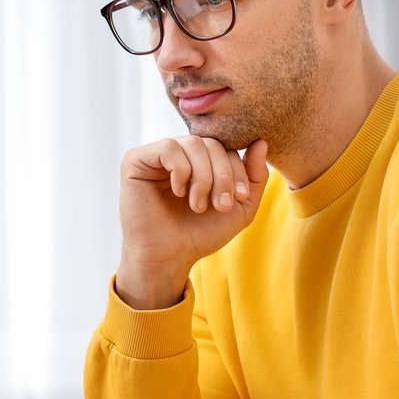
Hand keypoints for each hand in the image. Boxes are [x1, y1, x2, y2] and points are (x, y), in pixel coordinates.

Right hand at [116, 136, 268, 308]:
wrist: (169, 257)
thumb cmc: (200, 234)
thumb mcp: (239, 207)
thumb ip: (254, 176)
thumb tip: (261, 142)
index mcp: (200, 161)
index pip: (226, 147)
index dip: (237, 169)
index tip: (238, 198)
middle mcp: (179, 153)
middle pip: (211, 143)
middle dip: (223, 175)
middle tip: (221, 204)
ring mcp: (157, 154)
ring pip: (193, 144)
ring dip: (203, 177)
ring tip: (198, 205)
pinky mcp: (136, 160)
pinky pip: (168, 147)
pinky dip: (181, 171)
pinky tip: (178, 192)